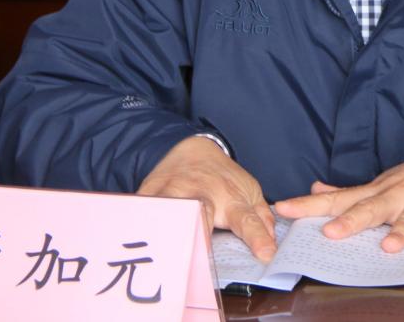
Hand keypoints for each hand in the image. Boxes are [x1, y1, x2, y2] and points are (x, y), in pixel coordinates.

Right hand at [137, 135, 276, 262]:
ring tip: (161, 252)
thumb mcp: (248, 190)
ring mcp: (174, 193)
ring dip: (165, 229)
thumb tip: (272, 242)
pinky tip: (132, 235)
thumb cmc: (220, 177)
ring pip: (168, 210)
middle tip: (200, 254)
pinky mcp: (150, 193)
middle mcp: (202, 195)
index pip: (247, 220)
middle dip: (201, 230)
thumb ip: (261, 217)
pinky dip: (136, 222)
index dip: (258, 238)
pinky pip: (140, 209)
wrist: (189, 148)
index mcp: (230, 199)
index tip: (266, 255)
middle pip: (202, 212)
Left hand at [273, 153, 403, 252]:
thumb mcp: (375, 185)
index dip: (309, 205)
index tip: (282, 209)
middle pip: (370, 209)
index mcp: (374, 194)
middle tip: (331, 233)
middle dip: (351, 221)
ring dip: (400, 231)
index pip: (336, 200)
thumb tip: (314, 188)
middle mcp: (394, 198)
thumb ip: (345, 193)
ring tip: (389, 247)